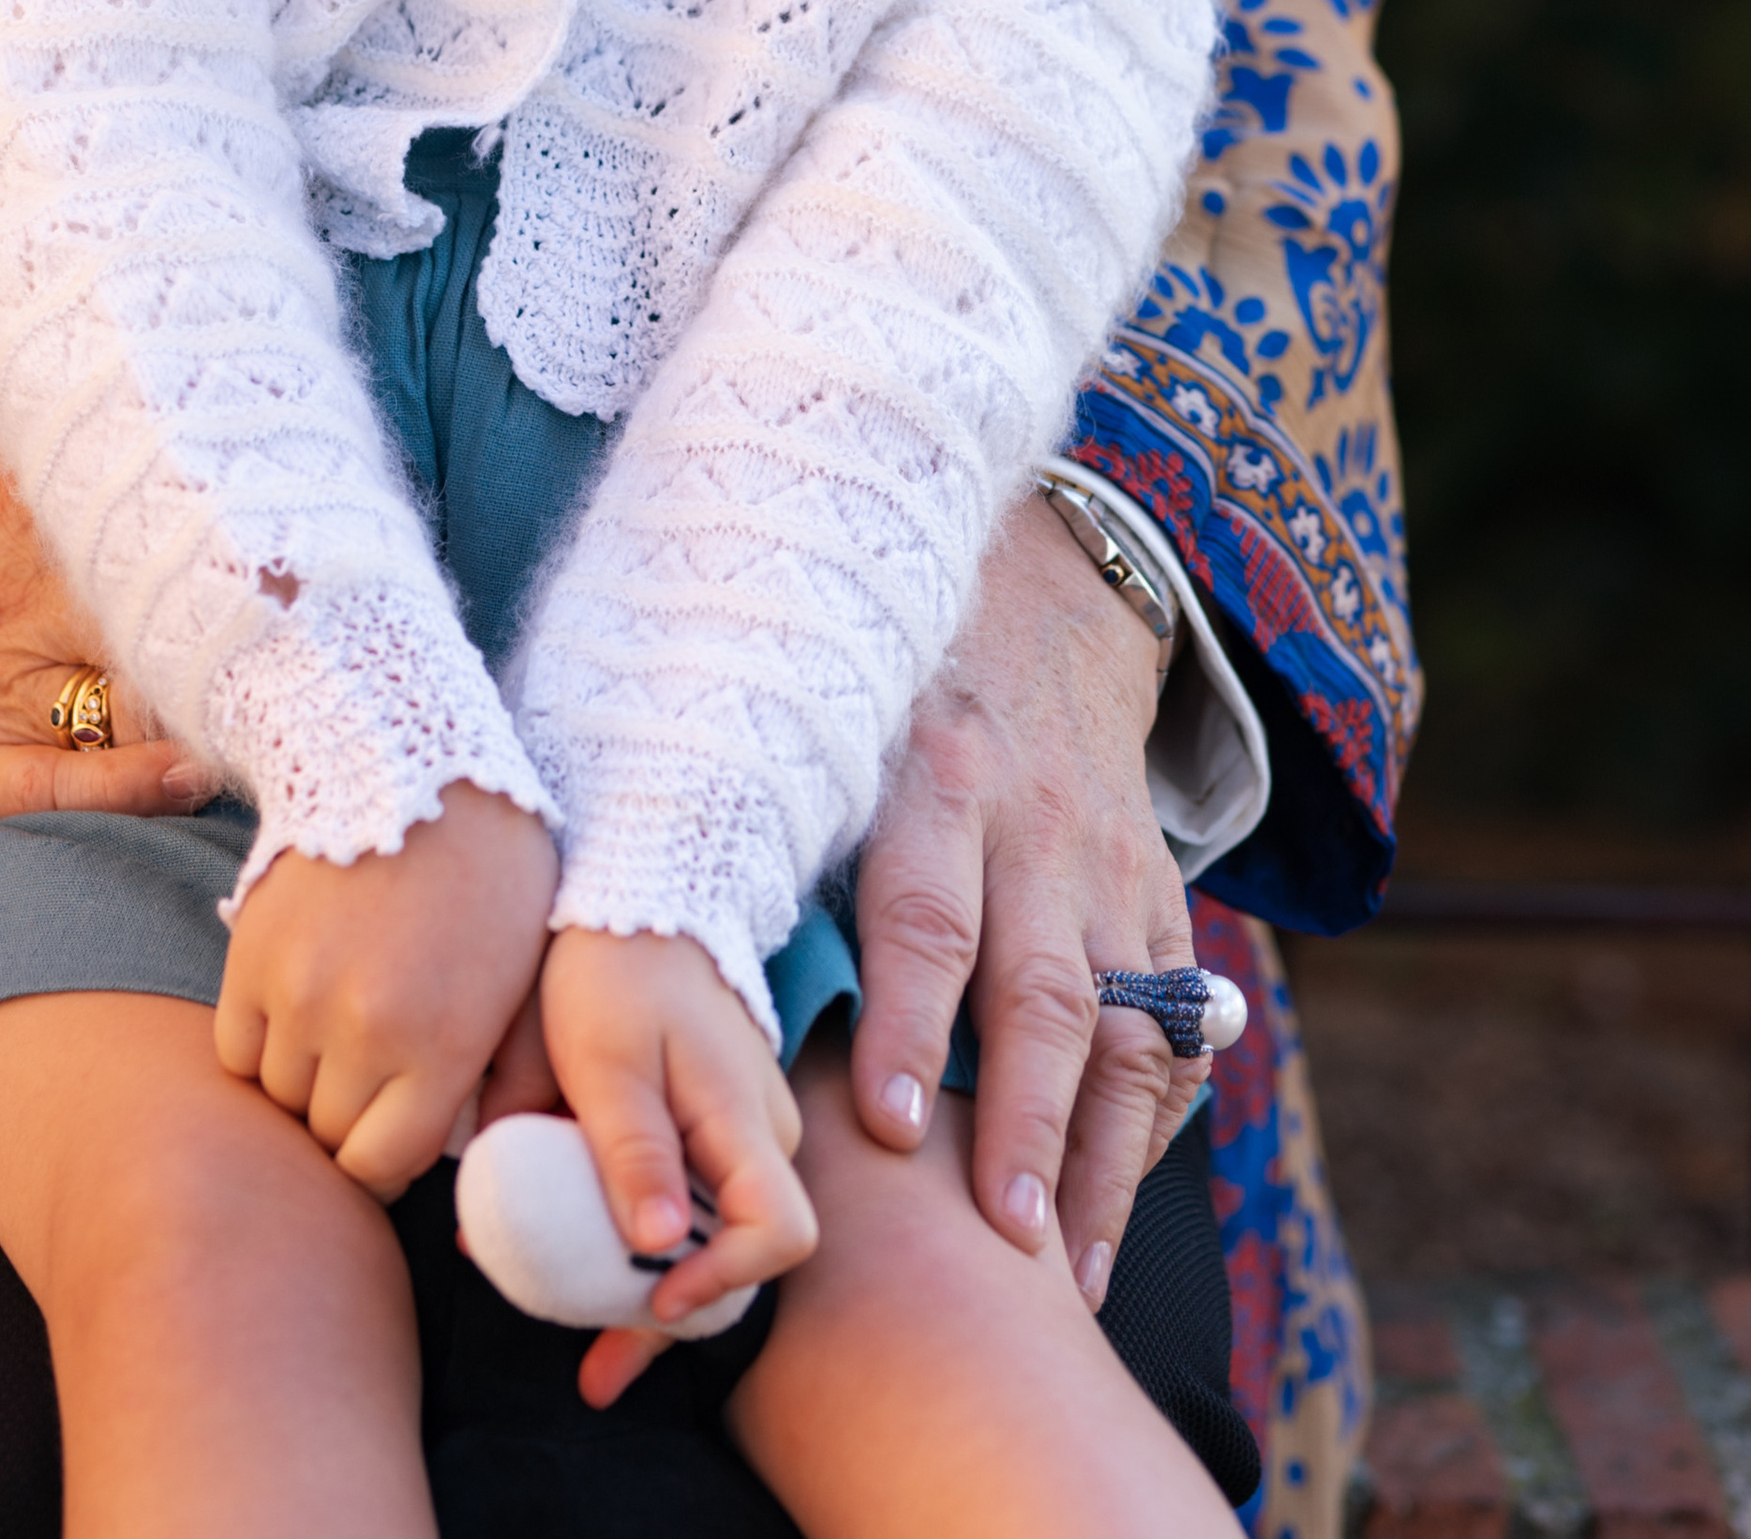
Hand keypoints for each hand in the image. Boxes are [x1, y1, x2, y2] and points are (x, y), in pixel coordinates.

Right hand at [215, 783, 557, 1201]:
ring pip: (278, 1095)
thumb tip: (455, 1152)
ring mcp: (297, 993)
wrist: (417, 760)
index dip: (384, 1167)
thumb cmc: (489, 871)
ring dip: (303, 1083)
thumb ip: (484, 1076)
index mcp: (441, 1044)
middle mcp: (362, 1030)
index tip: (389, 1145)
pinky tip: (294, 1014)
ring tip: (333, 1042)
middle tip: (365, 1087)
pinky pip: (235, 1048)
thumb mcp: (517, 982)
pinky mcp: (250, 955)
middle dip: (348, 1124)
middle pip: (327, 1136)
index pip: (382, 1166)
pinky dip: (260, 1046)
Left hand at [540, 927, 812, 1400]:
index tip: (653, 1296)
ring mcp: (740, 1134)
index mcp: (744, 1117)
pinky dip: (644, 1247)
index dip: (725, 1280)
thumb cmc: (613, 966)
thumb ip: (630, 1149)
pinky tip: (578, 1271)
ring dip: (648, 1293)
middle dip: (670, 1322)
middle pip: (740, 1258)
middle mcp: (761, 1136)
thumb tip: (655, 1249)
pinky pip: (689, 1204)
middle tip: (595, 1371)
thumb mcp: (603, 1056)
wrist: (635, 894)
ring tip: (586, 1356)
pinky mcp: (709, 1129)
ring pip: (709, 1239)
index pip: (782, 1230)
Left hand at [847, 491, 1204, 1307]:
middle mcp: (1036, 825)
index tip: (890, 1127)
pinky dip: (1155, 1118)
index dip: (909, 1023)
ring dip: (1103, 1155)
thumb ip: (787, 848)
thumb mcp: (836, 736)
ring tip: (1073, 1269)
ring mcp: (1113, 864)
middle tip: (1007, 1239)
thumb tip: (698, 993)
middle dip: (1024, 1124)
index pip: (926, 914)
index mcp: (934, 779)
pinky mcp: (1163, 894)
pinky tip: (1119, 1201)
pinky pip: (1172, 1022)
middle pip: (1041, 992)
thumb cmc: (890, 701)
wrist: (1045, 601)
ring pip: (1125, 1025)